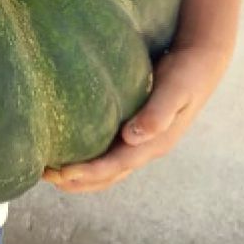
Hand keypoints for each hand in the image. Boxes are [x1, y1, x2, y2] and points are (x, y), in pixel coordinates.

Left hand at [42, 44, 231, 193]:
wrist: (200, 63)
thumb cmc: (187, 73)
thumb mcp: (176, 89)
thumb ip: (158, 111)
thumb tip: (133, 137)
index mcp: (156, 143)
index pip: (118, 164)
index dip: (90, 171)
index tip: (62, 173)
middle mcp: (146, 147)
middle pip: (109, 175)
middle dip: (77, 180)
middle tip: (43, 175)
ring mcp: (139, 141)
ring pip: (107, 169)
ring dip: (79, 175)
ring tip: (47, 172)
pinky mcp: (132, 130)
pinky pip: (107, 153)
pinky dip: (87, 160)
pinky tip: (65, 152)